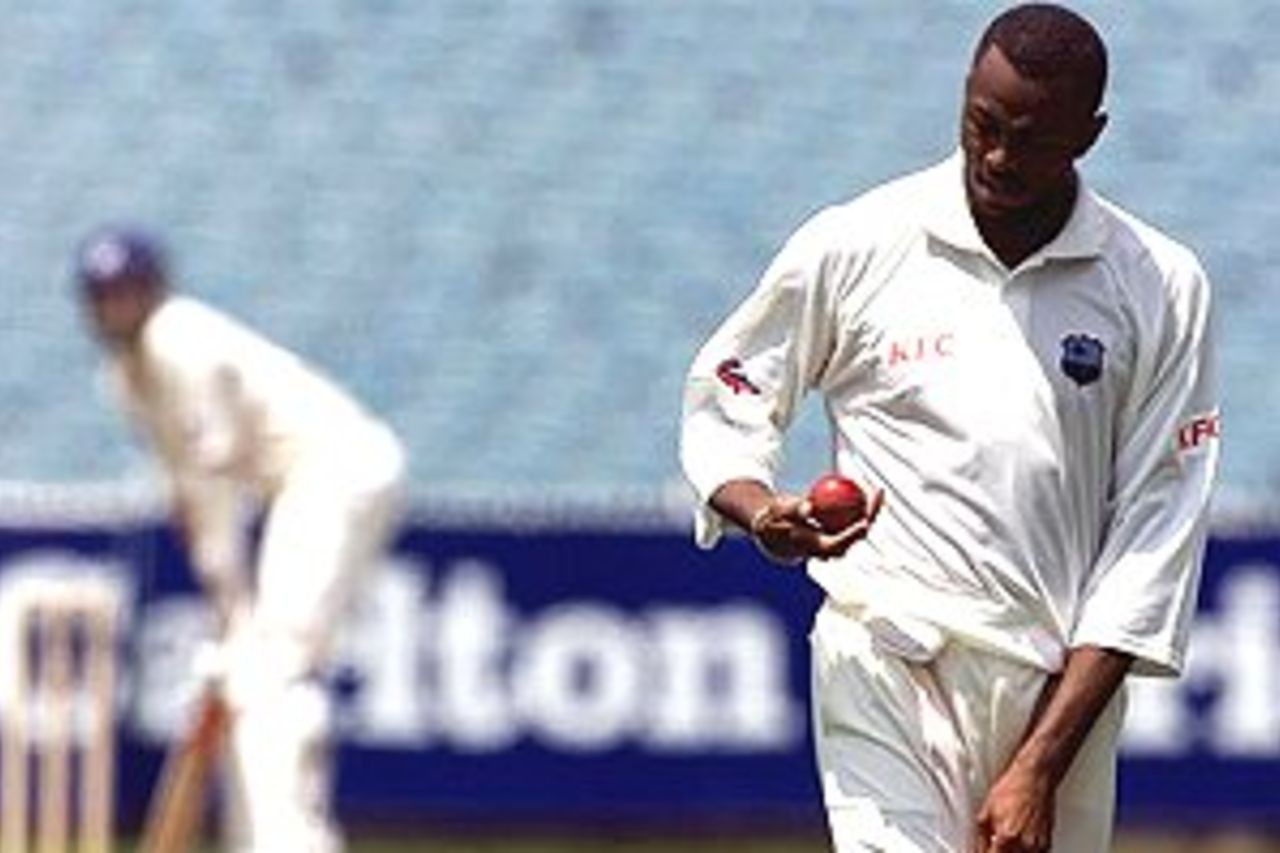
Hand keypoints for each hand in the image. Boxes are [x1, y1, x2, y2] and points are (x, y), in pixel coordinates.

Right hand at [750, 489, 882, 563]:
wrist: (777, 526)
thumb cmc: (777, 517)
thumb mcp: (780, 511)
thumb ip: (794, 509)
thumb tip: (809, 508)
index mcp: (817, 549)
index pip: (839, 544)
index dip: (853, 535)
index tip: (864, 522)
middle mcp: (832, 548)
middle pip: (857, 536)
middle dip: (871, 518)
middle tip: (876, 497)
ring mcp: (838, 539)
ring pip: (860, 526)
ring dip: (871, 510)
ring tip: (878, 491)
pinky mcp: (841, 530)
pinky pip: (855, 517)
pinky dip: (862, 505)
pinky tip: (868, 488)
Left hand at [975, 762, 1055, 852]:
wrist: (1035, 779)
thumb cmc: (1013, 789)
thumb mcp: (987, 809)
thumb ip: (981, 835)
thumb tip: (976, 848)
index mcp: (1006, 836)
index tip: (982, 851)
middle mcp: (1024, 844)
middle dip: (998, 852)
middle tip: (993, 844)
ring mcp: (1038, 845)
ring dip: (1012, 852)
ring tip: (1007, 842)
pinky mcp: (1047, 843)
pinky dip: (1025, 852)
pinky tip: (1019, 845)